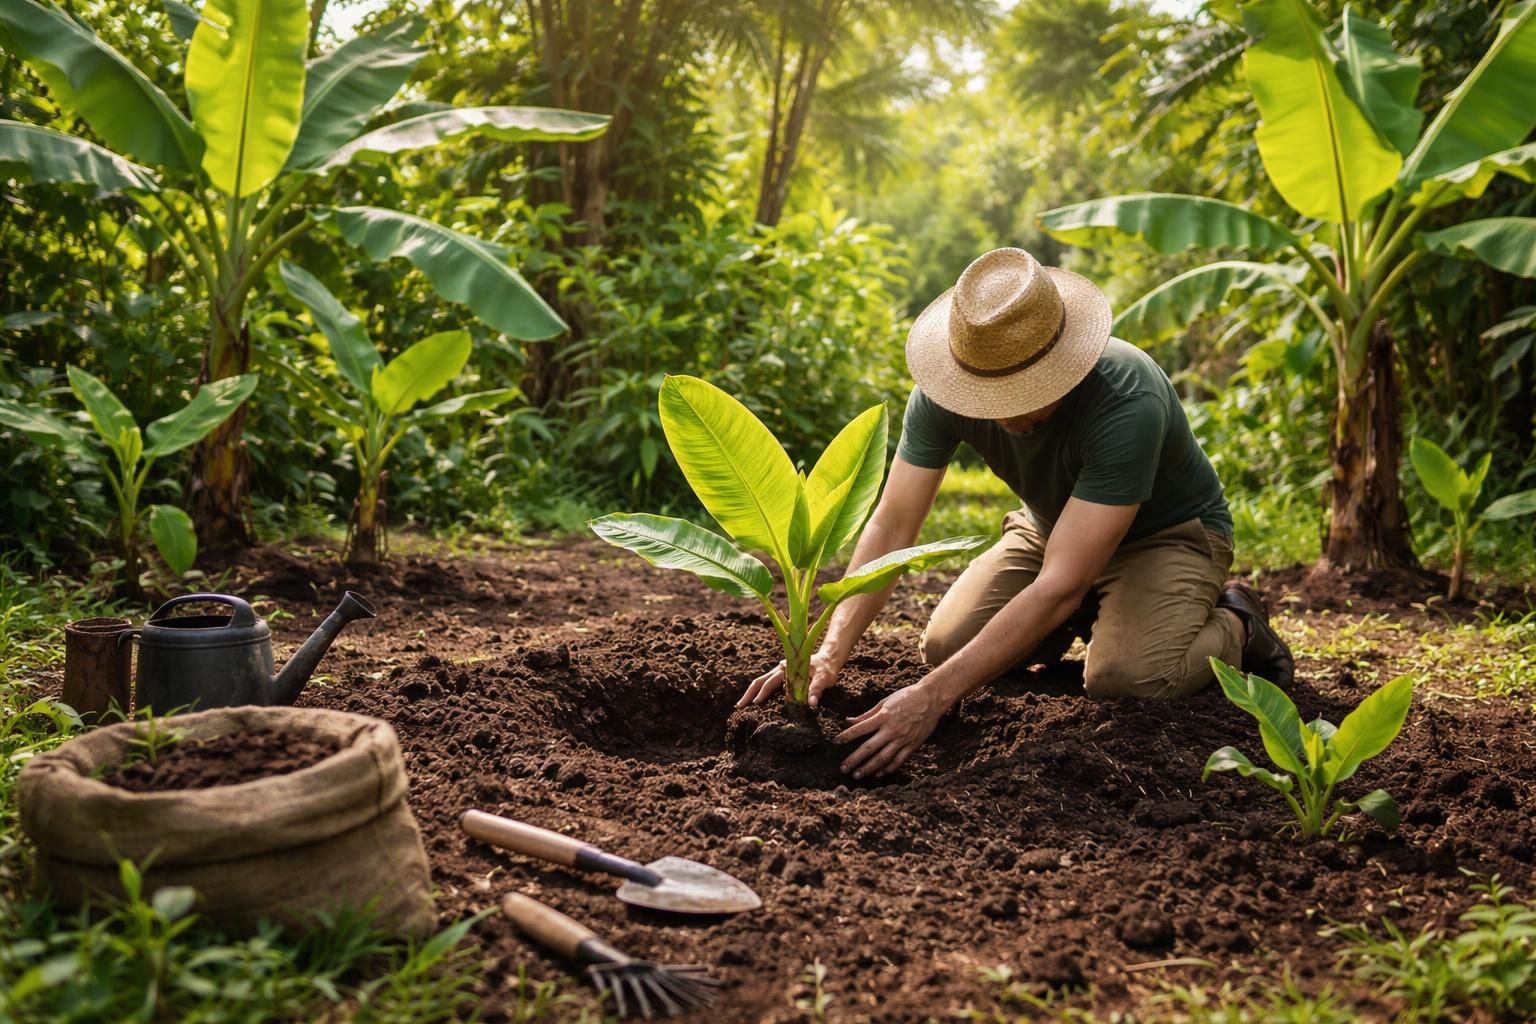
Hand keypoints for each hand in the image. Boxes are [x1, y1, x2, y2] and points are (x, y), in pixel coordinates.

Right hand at [736, 650, 841, 707]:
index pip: (771, 682)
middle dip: (749, 693)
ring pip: (762, 681)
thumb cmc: (826, 668)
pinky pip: (768, 683)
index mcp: (787, 668)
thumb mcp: (824, 679)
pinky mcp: (783, 676)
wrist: (828, 659)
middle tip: (739, 706)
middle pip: (760, 681)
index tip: (755, 704)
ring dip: (752, 692)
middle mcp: (781, 669)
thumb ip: (816, 691)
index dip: (762, 693)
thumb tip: (811, 704)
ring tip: (742, 704)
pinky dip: (759, 691)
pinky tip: (755, 700)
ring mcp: (780, 672)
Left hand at [836, 682, 950, 778]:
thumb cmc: (906, 697)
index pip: (860, 729)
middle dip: (854, 759)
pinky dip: (888, 768)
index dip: (846, 736)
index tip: (835, 742)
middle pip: (869, 748)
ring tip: (857, 775)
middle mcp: (892, 730)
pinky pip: (898, 760)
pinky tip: (878, 774)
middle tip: (843, 768)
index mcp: (883, 716)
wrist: (931, 699)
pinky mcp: (913, 745)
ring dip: (868, 768)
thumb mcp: (885, 702)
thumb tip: (849, 721)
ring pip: (883, 758)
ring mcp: (903, 739)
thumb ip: (867, 714)